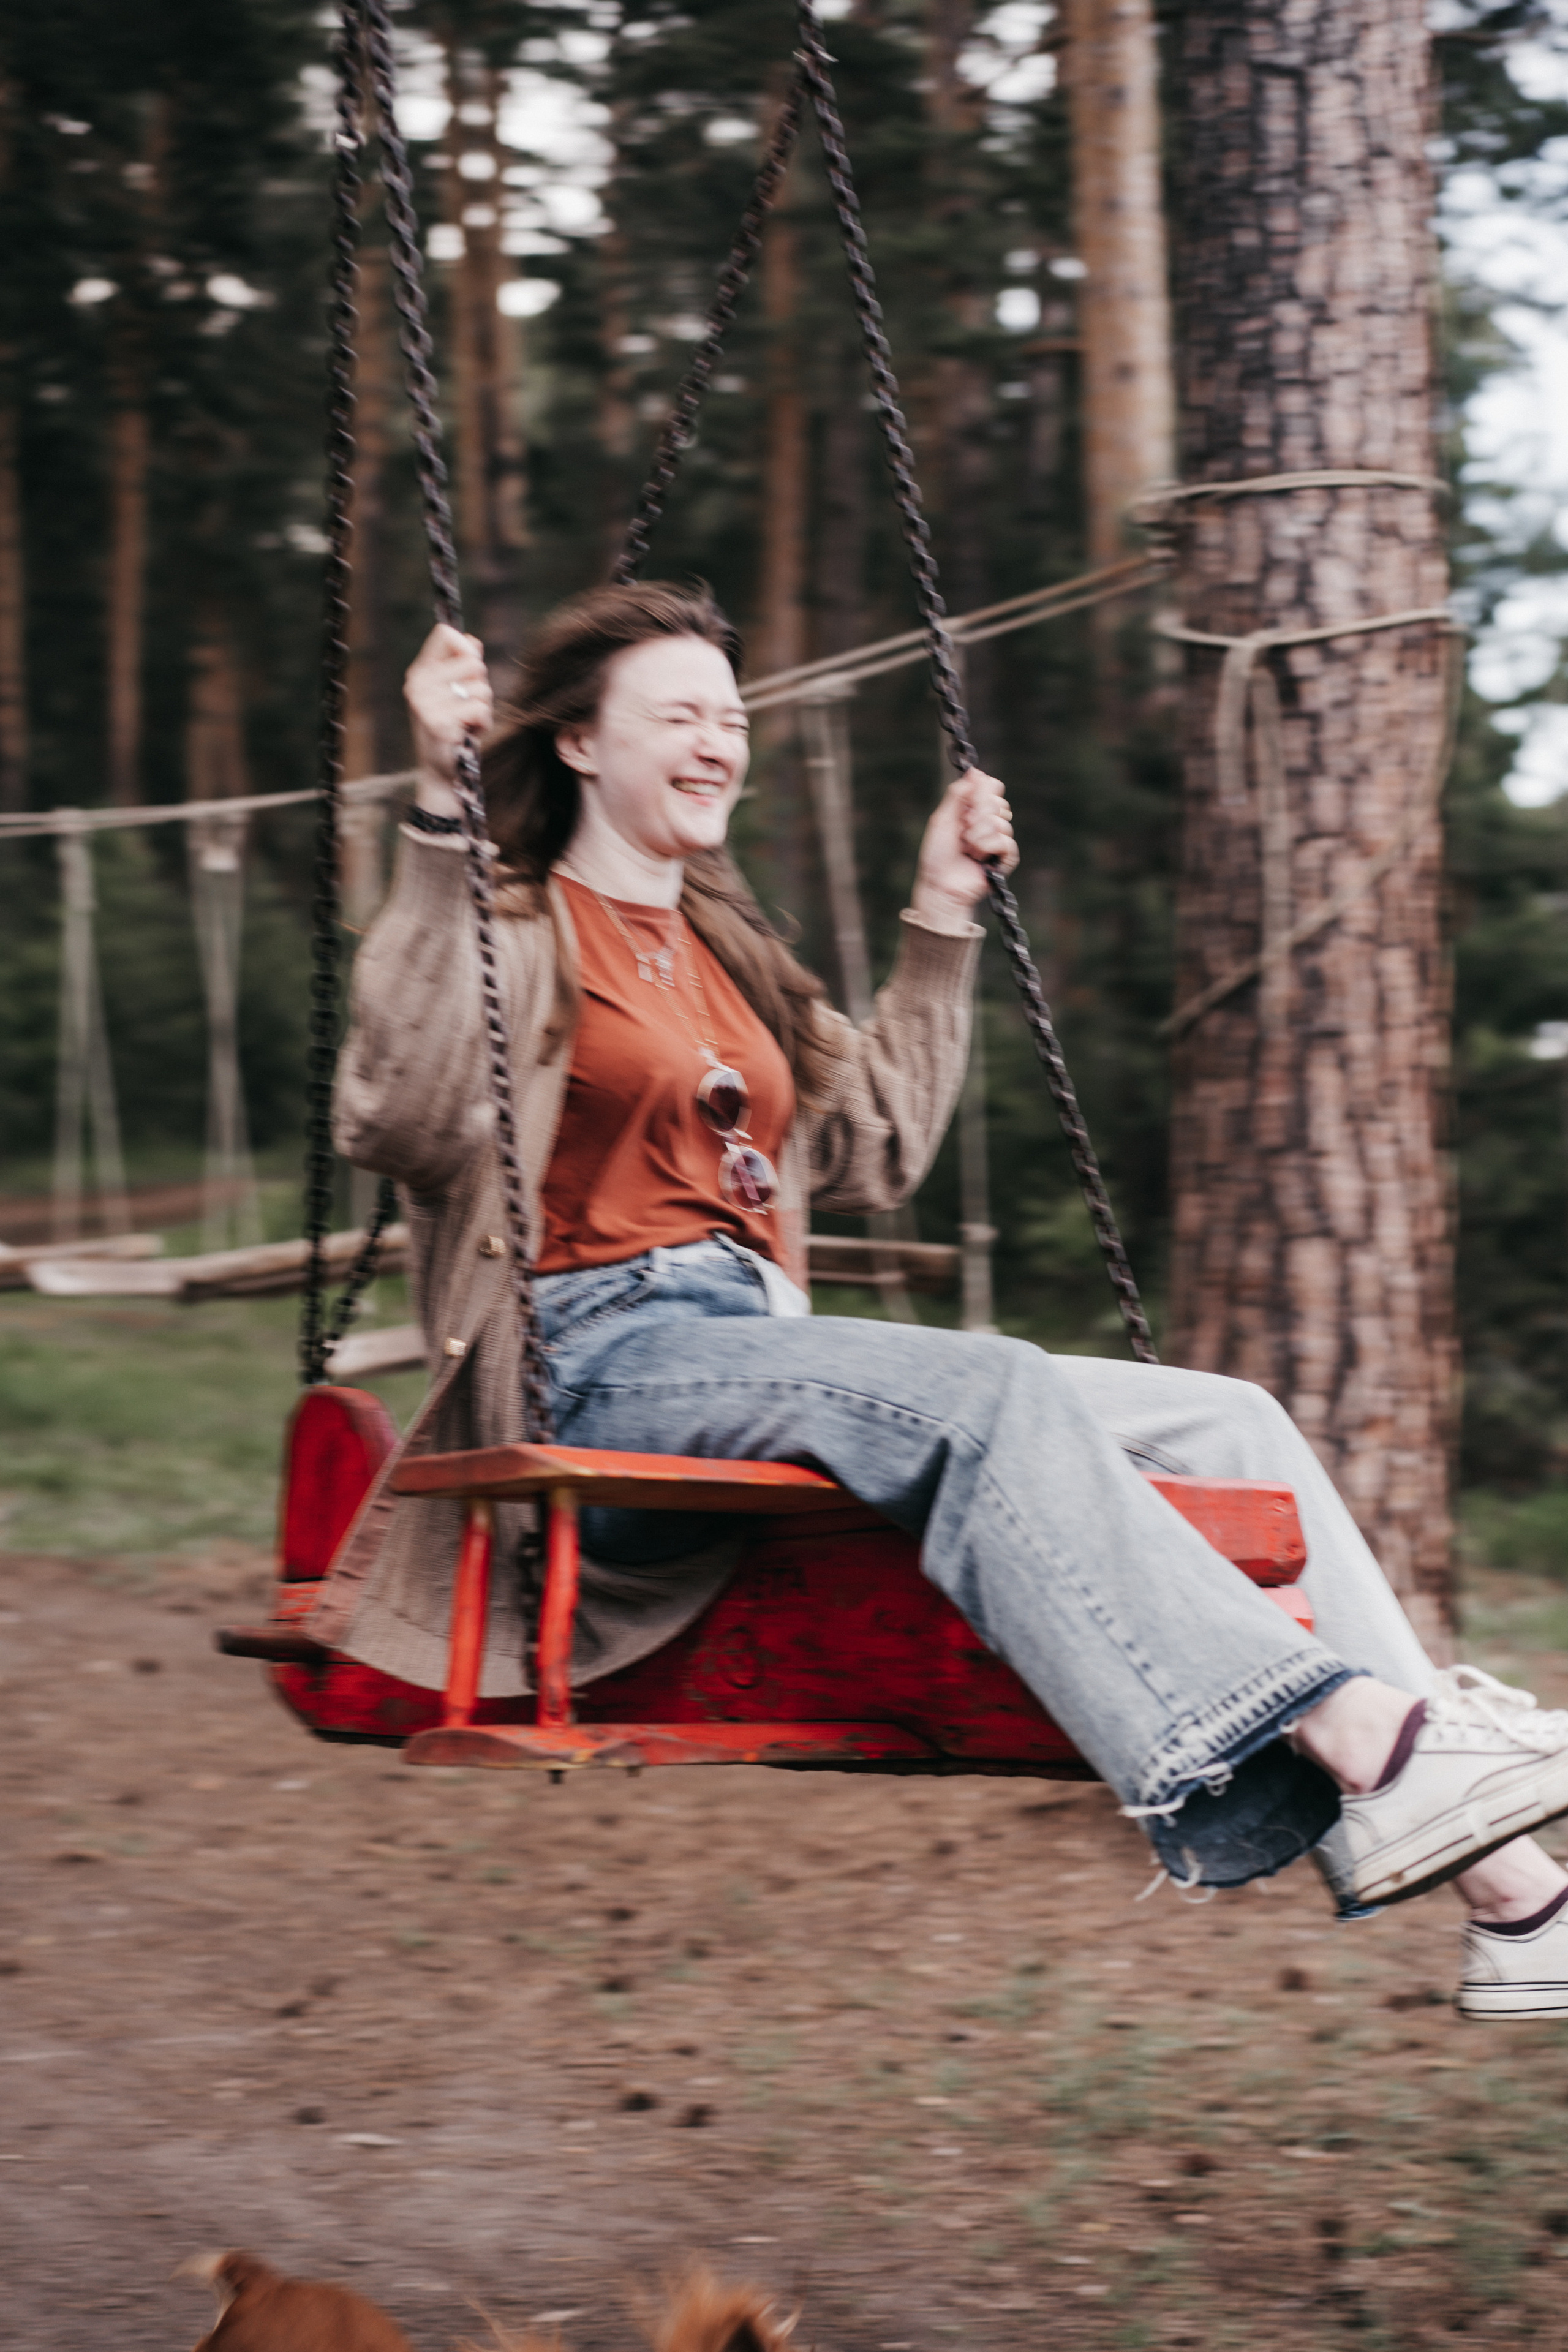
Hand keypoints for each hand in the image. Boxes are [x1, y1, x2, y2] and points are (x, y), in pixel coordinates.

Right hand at [404, 623, 492, 805]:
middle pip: (473, 662)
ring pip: (481, 688)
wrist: (443, 770)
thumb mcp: (456, 693)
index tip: (471, 670)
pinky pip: (480, 710)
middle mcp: (417, 684)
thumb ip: (462, 665)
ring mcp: (425, 704)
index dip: (467, 647)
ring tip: (468, 722)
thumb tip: (473, 641)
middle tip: (468, 706)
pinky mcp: (438, 724)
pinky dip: (484, 724)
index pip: (446, 634)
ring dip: (484, 708)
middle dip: (481, 685)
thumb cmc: (453, 728)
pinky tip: (470, 733)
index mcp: (420, 671)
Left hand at [910, 767, 1016, 929]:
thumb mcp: (942, 819)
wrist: (940, 885)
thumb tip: (975, 771)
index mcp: (973, 810)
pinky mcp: (1006, 857)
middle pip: (998, 802)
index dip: (984, 790)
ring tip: (967, 848)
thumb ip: (957, 794)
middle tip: (963, 829)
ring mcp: (998, 839)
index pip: (992, 787)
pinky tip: (978, 857)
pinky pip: (1006, 841)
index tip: (969, 800)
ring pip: (1002, 822)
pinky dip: (988, 847)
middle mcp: (988, 822)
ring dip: (979, 835)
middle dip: (977, 814)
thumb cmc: (937, 854)